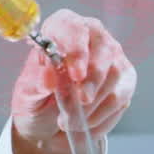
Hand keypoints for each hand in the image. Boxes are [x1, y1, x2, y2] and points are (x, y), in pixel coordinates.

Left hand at [10, 9, 136, 153]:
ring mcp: (112, 57)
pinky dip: (102, 116)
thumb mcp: (27, 92)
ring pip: (115, 74)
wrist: (46, 122)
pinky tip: (84, 126)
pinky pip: (121, 97)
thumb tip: (48, 79)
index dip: (77, 50)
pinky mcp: (125, 80)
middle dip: (92, 79)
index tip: (75, 76)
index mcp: (62, 28)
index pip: (74, 27)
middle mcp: (92, 36)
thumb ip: (36, 82)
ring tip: (69, 122)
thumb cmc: (36, 96)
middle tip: (81, 102)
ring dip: (94, 103)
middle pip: (104, 48)